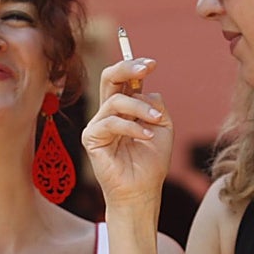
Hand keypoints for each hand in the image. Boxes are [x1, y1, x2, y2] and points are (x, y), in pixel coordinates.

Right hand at [81, 58, 172, 210]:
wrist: (143, 190)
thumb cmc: (151, 161)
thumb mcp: (162, 126)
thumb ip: (156, 104)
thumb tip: (146, 90)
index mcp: (124, 108)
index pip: (123, 79)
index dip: (134, 66)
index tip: (152, 64)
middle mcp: (109, 112)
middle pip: (109, 78)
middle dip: (127, 68)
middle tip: (145, 69)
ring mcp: (98, 124)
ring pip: (116, 100)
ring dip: (140, 108)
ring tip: (156, 120)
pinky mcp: (92, 138)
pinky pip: (111, 122)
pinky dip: (132, 127)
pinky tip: (146, 136)